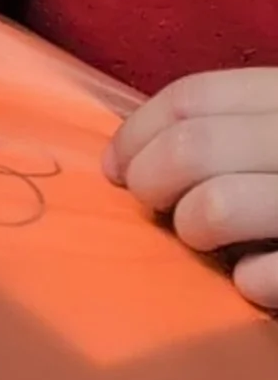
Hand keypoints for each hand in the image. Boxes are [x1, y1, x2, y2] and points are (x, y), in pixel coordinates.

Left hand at [107, 73, 277, 313]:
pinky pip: (265, 275)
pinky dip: (248, 281)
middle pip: (192, 148)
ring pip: (216, 208)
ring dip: (196, 231)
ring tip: (212, 244)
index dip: (136, 133)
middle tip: (160, 209)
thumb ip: (233, 131)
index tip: (117, 168)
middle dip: (152, 184)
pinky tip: (255, 280)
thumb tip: (128, 154)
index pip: (194, 98)